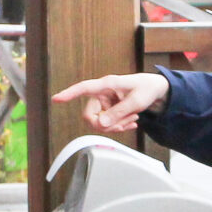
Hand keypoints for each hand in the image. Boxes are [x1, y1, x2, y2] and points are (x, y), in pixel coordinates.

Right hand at [51, 72, 170, 134]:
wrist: (155, 90)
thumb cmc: (146, 89)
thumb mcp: (136, 101)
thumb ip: (119, 112)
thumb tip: (100, 124)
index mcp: (106, 85)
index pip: (84, 88)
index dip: (69, 94)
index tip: (56, 99)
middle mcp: (102, 94)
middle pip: (90, 115)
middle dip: (107, 124)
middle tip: (126, 122)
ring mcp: (105, 103)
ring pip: (100, 123)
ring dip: (116, 125)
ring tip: (132, 118)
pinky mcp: (109, 111)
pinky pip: (107, 125)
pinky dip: (119, 126)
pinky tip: (131, 122)